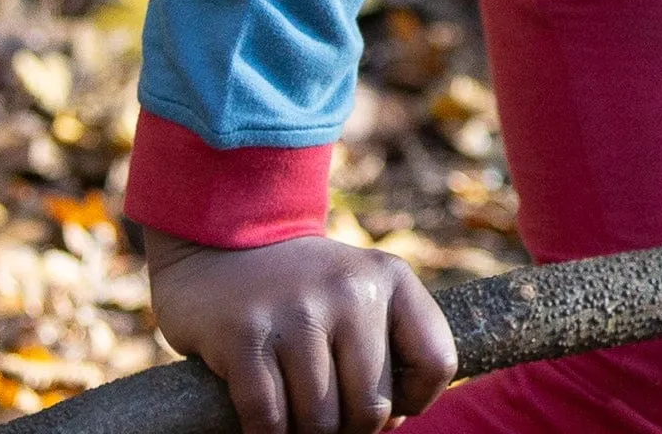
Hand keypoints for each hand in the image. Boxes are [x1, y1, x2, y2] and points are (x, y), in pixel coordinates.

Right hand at [144, 227, 457, 432]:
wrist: (224, 246)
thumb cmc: (302, 288)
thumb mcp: (359, 293)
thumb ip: (384, 346)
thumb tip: (391, 421)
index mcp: (391, 278)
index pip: (437, 362)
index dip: (414, 401)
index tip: (385, 403)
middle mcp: (352, 290)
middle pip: (372, 407)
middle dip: (349, 429)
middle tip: (328, 420)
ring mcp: (300, 312)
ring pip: (319, 422)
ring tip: (295, 417)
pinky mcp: (246, 335)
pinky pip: (268, 419)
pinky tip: (263, 423)